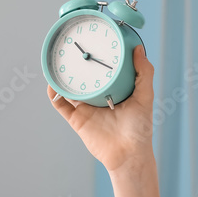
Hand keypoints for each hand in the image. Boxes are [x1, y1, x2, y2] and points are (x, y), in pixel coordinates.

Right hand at [48, 44, 156, 174]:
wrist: (129, 154)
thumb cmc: (140, 128)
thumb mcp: (145, 96)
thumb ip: (144, 73)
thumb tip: (139, 49)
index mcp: (114, 91)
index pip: (104, 70)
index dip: (98, 57)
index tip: (94, 41)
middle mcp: (99, 98)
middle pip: (83, 77)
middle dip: (76, 63)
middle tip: (70, 47)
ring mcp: (86, 109)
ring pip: (68, 88)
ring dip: (60, 75)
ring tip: (56, 59)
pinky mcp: (77, 120)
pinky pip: (60, 104)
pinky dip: (54, 93)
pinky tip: (52, 82)